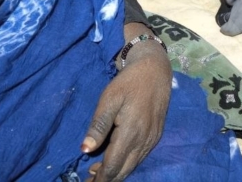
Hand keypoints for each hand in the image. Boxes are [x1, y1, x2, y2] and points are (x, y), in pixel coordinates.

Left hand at [81, 24, 171, 181]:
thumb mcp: (109, 99)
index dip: (100, 178)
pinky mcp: (156, 135)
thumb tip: (85, 149)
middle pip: (123, 170)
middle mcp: (143, 140)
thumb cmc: (128, 82)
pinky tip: (116, 159)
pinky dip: (127, 163)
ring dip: (116, 173)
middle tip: (89, 181)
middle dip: (107, 179)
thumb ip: (98, 125)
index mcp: (130, 133)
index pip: (113, 166)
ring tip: (97, 173)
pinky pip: (140, 157)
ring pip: (132, 166)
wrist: (155, 70)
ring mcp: (151, 139)